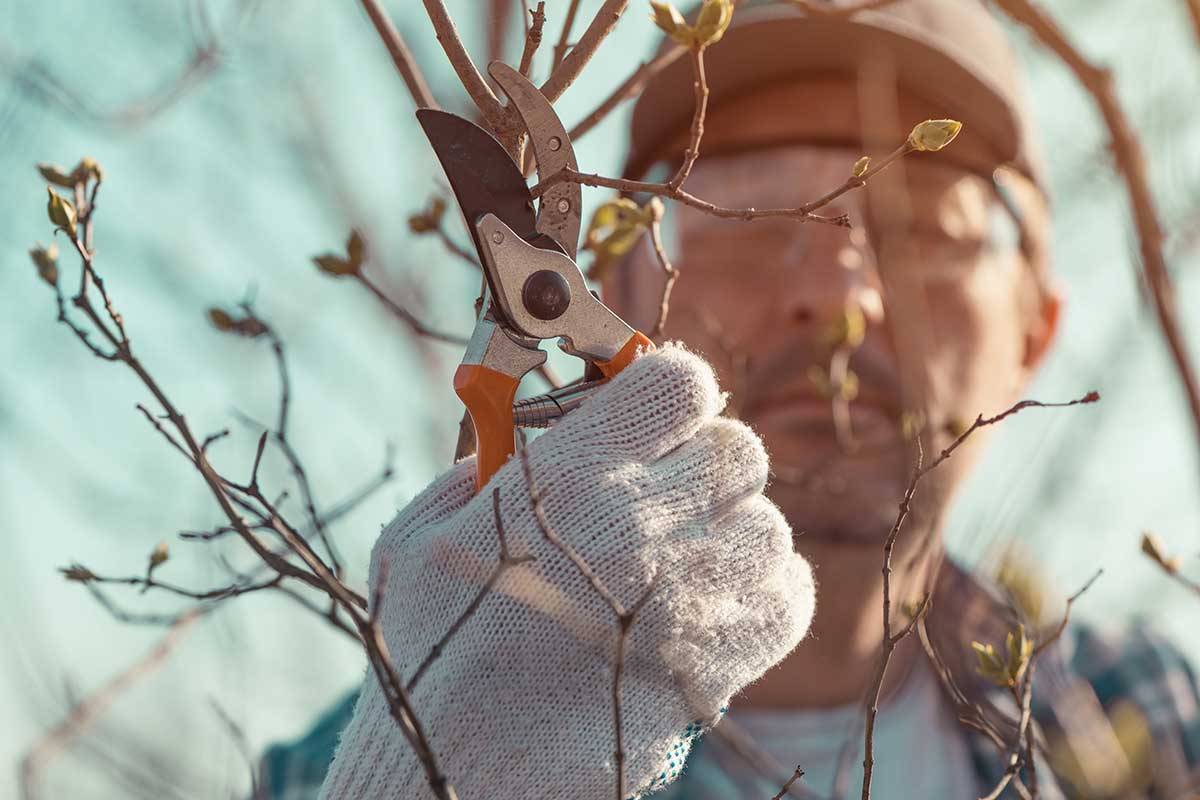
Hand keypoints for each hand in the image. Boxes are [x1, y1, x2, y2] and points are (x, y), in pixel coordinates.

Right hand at [321, 345, 814, 798]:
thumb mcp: (423, 532)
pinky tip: (714, 599)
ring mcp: (691, 598)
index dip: (671, 389)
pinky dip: (765, 589)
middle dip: (703, 460)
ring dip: (731, 530)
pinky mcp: (719, 665)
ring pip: (768, 523)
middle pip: (739, 448)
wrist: (463, 771)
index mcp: (569, 478)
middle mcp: (642, 527)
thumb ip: (489, 465)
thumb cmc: (430, 651)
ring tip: (680, 557)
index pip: (679, 382)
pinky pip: (790, 595)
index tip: (652, 412)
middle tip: (664, 490)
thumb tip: (550, 433)